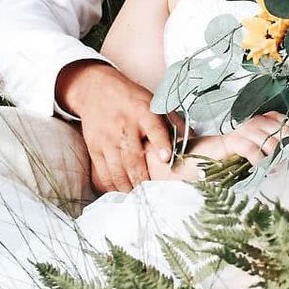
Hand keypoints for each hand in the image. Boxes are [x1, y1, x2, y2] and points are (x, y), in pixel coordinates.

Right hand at [57, 62, 176, 193]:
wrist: (96, 89)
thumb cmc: (131, 99)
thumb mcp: (154, 102)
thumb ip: (173, 122)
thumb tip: (194, 141)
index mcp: (143, 112)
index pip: (154, 127)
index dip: (161, 142)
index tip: (167, 157)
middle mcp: (124, 125)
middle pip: (133, 157)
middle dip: (143, 179)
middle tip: (154, 196)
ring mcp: (107, 138)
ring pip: (118, 169)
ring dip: (128, 187)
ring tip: (139, 199)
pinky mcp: (95, 146)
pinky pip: (103, 171)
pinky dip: (112, 185)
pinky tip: (121, 193)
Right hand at [160, 111, 288, 181]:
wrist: (206, 154)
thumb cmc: (238, 154)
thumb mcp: (262, 149)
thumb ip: (280, 148)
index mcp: (269, 119)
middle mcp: (259, 120)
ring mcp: (246, 129)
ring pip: (273, 143)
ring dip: (280, 160)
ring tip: (283, 173)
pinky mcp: (235, 140)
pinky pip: (254, 151)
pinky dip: (261, 163)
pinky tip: (263, 171)